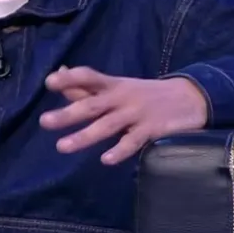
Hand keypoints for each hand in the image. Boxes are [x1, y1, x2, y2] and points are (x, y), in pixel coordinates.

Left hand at [40, 66, 208, 164]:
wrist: (189, 98)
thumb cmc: (144, 94)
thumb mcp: (118, 86)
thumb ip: (88, 85)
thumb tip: (60, 73)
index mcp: (113, 85)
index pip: (88, 77)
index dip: (69, 79)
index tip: (49, 82)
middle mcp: (122, 97)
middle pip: (92, 105)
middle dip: (68, 114)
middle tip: (44, 122)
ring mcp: (137, 114)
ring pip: (107, 125)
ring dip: (84, 136)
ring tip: (62, 147)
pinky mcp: (152, 130)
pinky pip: (133, 142)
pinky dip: (120, 151)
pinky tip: (105, 160)